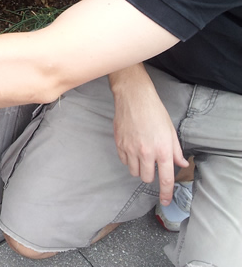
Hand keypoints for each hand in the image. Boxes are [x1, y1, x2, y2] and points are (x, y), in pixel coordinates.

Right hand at [111, 70, 188, 205]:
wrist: (134, 98)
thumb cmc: (154, 112)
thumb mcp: (170, 131)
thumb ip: (176, 151)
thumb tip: (181, 165)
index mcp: (163, 150)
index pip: (166, 179)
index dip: (166, 193)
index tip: (165, 201)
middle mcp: (146, 153)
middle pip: (146, 178)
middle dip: (150, 175)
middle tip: (152, 164)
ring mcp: (131, 149)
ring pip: (134, 171)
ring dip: (139, 168)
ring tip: (141, 155)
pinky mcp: (119, 144)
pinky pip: (124, 161)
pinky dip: (129, 159)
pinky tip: (132, 148)